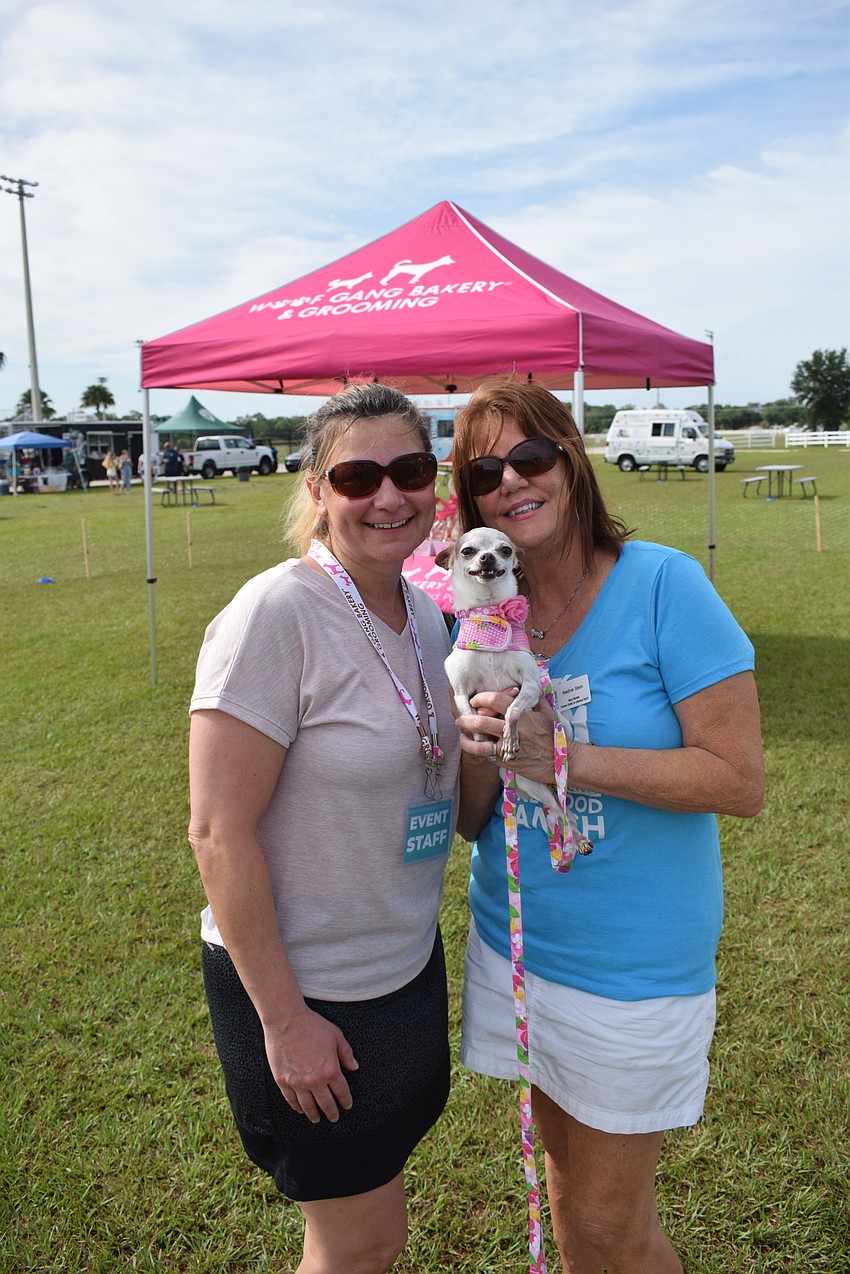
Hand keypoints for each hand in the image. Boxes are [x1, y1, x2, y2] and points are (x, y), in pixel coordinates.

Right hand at [263, 1007, 358, 1123]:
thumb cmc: (312, 1025)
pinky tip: (300, 1110)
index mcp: (330, 1070)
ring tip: (317, 1119)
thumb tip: (354, 1067)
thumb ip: (346, 1053)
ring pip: (308, 1106)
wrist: (286, 1020)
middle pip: (326, 1103)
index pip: (341, 1091)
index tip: (347, 1105)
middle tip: (334, 1118)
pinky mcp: (283, 1081)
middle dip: (332, 1112)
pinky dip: (297, 1107)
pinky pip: (291, 1100)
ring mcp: (297, 1082)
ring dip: (314, 1114)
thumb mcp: (336, 1036)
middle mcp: (315, 1080)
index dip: (346, 1100)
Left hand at [457, 689, 557, 784]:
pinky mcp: (506, 760)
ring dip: (466, 732)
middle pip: (482, 719)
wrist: (562, 762)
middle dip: (467, 716)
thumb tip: (523, 685)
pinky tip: (467, 742)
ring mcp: (509, 745)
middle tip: (461, 715)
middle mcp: (514, 729)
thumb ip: (533, 698)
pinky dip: (471, 747)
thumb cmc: (554, 735)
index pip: (496, 700)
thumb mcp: (547, 712)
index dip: (481, 698)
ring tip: (461, 728)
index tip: (475, 699)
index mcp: (523, 713)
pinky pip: (483, 753)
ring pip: (479, 738)